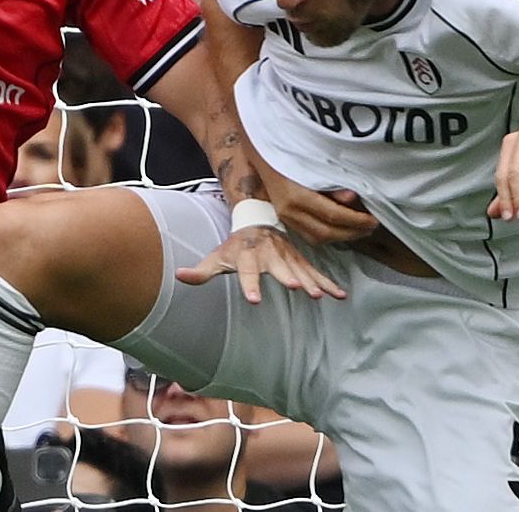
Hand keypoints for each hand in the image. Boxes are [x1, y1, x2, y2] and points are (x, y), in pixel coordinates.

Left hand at [175, 224, 347, 303]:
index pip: (248, 272)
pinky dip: (328, 283)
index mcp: (249, 256)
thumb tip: (178, 275)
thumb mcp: (218, 256)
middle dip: (291, 277)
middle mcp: (271, 255)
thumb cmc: (236, 245)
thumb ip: (201, 270)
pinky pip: (316, 272)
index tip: (255, 299)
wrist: (258, 219)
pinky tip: (340, 295)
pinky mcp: (300, 260)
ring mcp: (288, 257)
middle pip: (281, 269)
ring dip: (313, 282)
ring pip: (302, 270)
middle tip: (299, 288)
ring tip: (322, 295)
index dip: (251, 285)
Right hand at [255, 161, 380, 247]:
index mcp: (297, 197)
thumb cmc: (293, 153)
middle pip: (325, 232)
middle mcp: (289, 211)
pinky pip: (309, 234)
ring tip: (361, 230)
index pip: (332, 216)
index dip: (355, 221)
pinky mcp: (285, 218)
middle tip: (371, 227)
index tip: (373, 220)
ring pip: (316, 238)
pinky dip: (328, 235)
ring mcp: (285, 217)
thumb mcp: (314, 164)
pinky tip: (342, 229)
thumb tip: (352, 198)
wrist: (263, 151)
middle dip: (351, 232)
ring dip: (341, 237)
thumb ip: (332, 184)